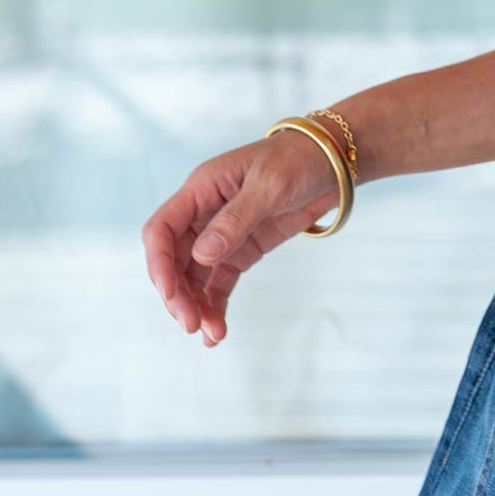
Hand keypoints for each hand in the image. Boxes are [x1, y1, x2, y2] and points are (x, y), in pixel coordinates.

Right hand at [140, 131, 344, 346]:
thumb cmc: (299, 160)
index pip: (162, 230)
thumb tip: (202, 254)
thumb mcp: (270, 185)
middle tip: (191, 325)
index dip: (160, 264)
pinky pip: (219, 281)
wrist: (334, 162)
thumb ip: (236, 219)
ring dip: (198, 306)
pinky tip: (217, 331)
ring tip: (211, 335)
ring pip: (195, 277)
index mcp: (201, 190)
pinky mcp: (241, 250)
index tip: (171, 295)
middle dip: (178, 295)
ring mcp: (221, 234)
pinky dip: (216, 304)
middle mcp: (203, 214)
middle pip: (174, 260)